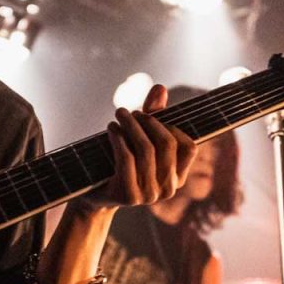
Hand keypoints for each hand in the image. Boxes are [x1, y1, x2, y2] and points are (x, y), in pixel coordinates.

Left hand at [89, 85, 196, 208]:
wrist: (94, 192)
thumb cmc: (121, 161)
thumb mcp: (139, 137)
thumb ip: (153, 114)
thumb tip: (160, 88)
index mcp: (177, 177)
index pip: (189, 147)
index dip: (171, 127)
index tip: (150, 115)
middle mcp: (168, 189)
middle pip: (167, 144)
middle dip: (148, 121)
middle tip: (131, 111)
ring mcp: (150, 195)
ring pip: (146, 150)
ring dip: (131, 126)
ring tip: (119, 114)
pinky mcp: (129, 196)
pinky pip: (127, 159)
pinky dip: (118, 139)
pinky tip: (111, 128)